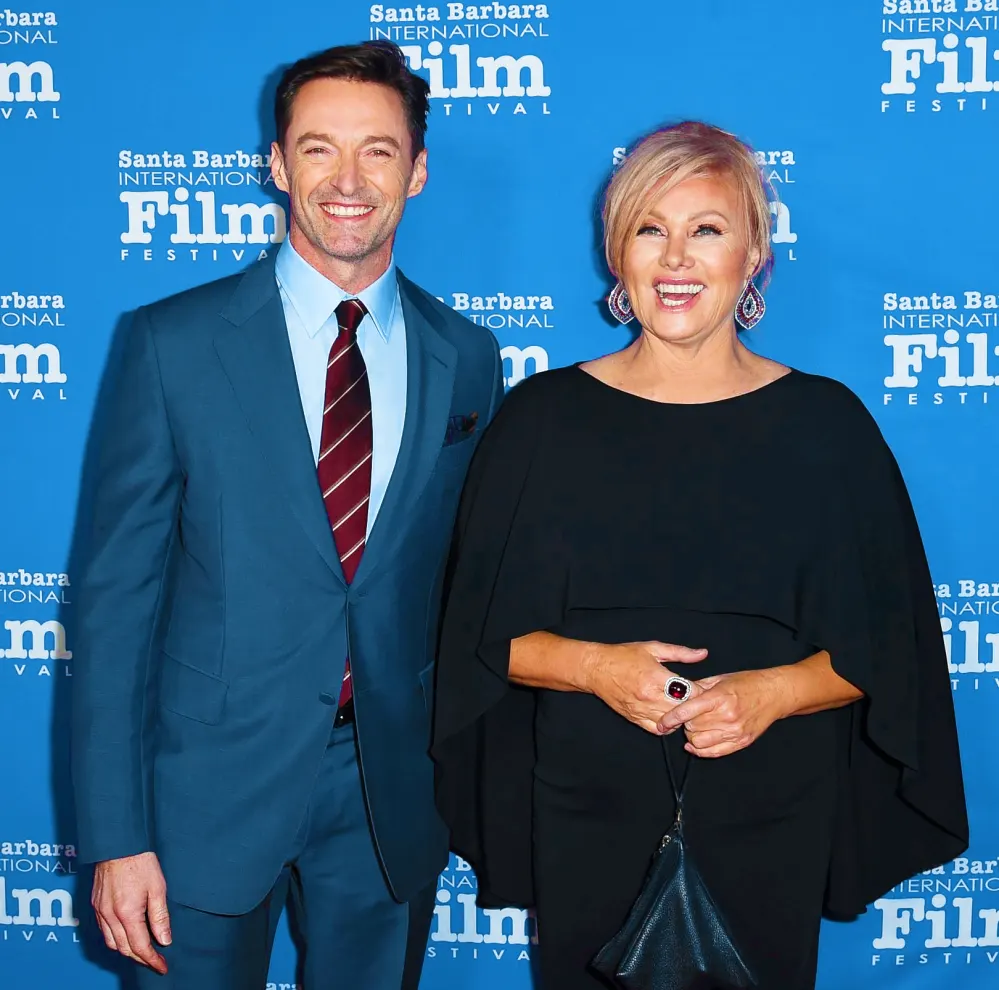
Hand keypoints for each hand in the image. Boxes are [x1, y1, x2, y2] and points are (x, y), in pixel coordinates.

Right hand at [92, 852, 170, 973]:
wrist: (119, 843)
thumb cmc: (141, 862)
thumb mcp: (158, 887)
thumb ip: (160, 916)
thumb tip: (164, 940)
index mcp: (127, 913)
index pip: (140, 946)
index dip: (151, 959)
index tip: (162, 967)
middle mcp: (110, 916)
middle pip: (124, 948)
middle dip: (140, 958)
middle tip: (154, 962)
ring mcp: (100, 911)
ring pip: (111, 943)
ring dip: (126, 950)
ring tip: (142, 952)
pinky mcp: (95, 904)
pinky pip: (103, 931)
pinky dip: (115, 939)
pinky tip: (125, 936)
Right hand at [585, 641, 707, 733]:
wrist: (597, 668)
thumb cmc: (624, 656)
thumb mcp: (653, 648)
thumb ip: (680, 653)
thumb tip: (702, 654)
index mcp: (656, 677)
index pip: (689, 691)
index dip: (701, 691)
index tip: (705, 688)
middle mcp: (650, 696)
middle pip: (683, 709)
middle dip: (694, 706)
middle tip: (699, 701)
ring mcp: (641, 710)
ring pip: (672, 722)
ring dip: (681, 717)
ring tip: (685, 709)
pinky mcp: (634, 718)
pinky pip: (657, 729)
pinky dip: (667, 726)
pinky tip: (669, 716)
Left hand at [656, 668, 790, 757]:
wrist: (775, 694)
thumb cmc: (747, 683)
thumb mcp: (720, 679)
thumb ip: (698, 688)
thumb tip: (678, 694)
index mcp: (719, 697)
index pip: (688, 711)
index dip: (671, 718)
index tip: (662, 723)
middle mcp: (727, 716)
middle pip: (691, 728)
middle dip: (685, 723)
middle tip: (688, 717)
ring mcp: (735, 731)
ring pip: (699, 743)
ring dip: (693, 736)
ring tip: (697, 727)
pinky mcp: (741, 742)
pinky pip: (714, 752)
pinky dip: (701, 750)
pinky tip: (696, 744)